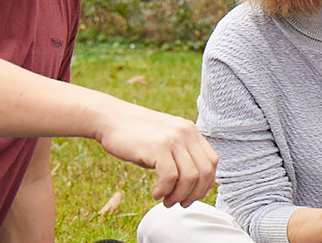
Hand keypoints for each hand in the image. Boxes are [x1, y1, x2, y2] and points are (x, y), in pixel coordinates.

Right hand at [93, 101, 216, 206]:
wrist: (109, 118)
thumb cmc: (135, 134)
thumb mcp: (165, 141)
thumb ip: (180, 156)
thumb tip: (191, 186)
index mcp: (190, 131)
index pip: (211, 162)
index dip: (205, 183)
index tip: (192, 195)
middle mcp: (186, 133)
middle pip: (204, 172)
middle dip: (194, 194)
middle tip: (180, 203)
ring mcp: (173, 138)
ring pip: (189, 177)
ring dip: (179, 195)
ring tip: (166, 201)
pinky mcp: (158, 146)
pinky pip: (170, 177)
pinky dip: (164, 190)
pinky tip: (155, 193)